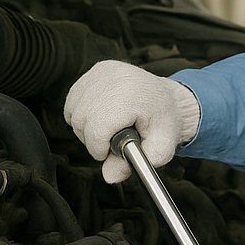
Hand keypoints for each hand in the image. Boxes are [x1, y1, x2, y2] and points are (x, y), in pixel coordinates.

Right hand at [63, 61, 200, 182]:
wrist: (170, 98)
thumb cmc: (164, 124)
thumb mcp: (160, 149)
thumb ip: (136, 165)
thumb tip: (110, 176)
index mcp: (132, 96)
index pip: (97, 128)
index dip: (99, 148)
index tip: (109, 152)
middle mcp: (116, 78)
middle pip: (82, 121)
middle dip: (93, 139)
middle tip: (111, 141)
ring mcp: (105, 71)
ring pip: (74, 112)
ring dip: (85, 127)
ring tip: (108, 129)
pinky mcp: (98, 69)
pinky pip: (73, 99)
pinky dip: (81, 113)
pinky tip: (100, 116)